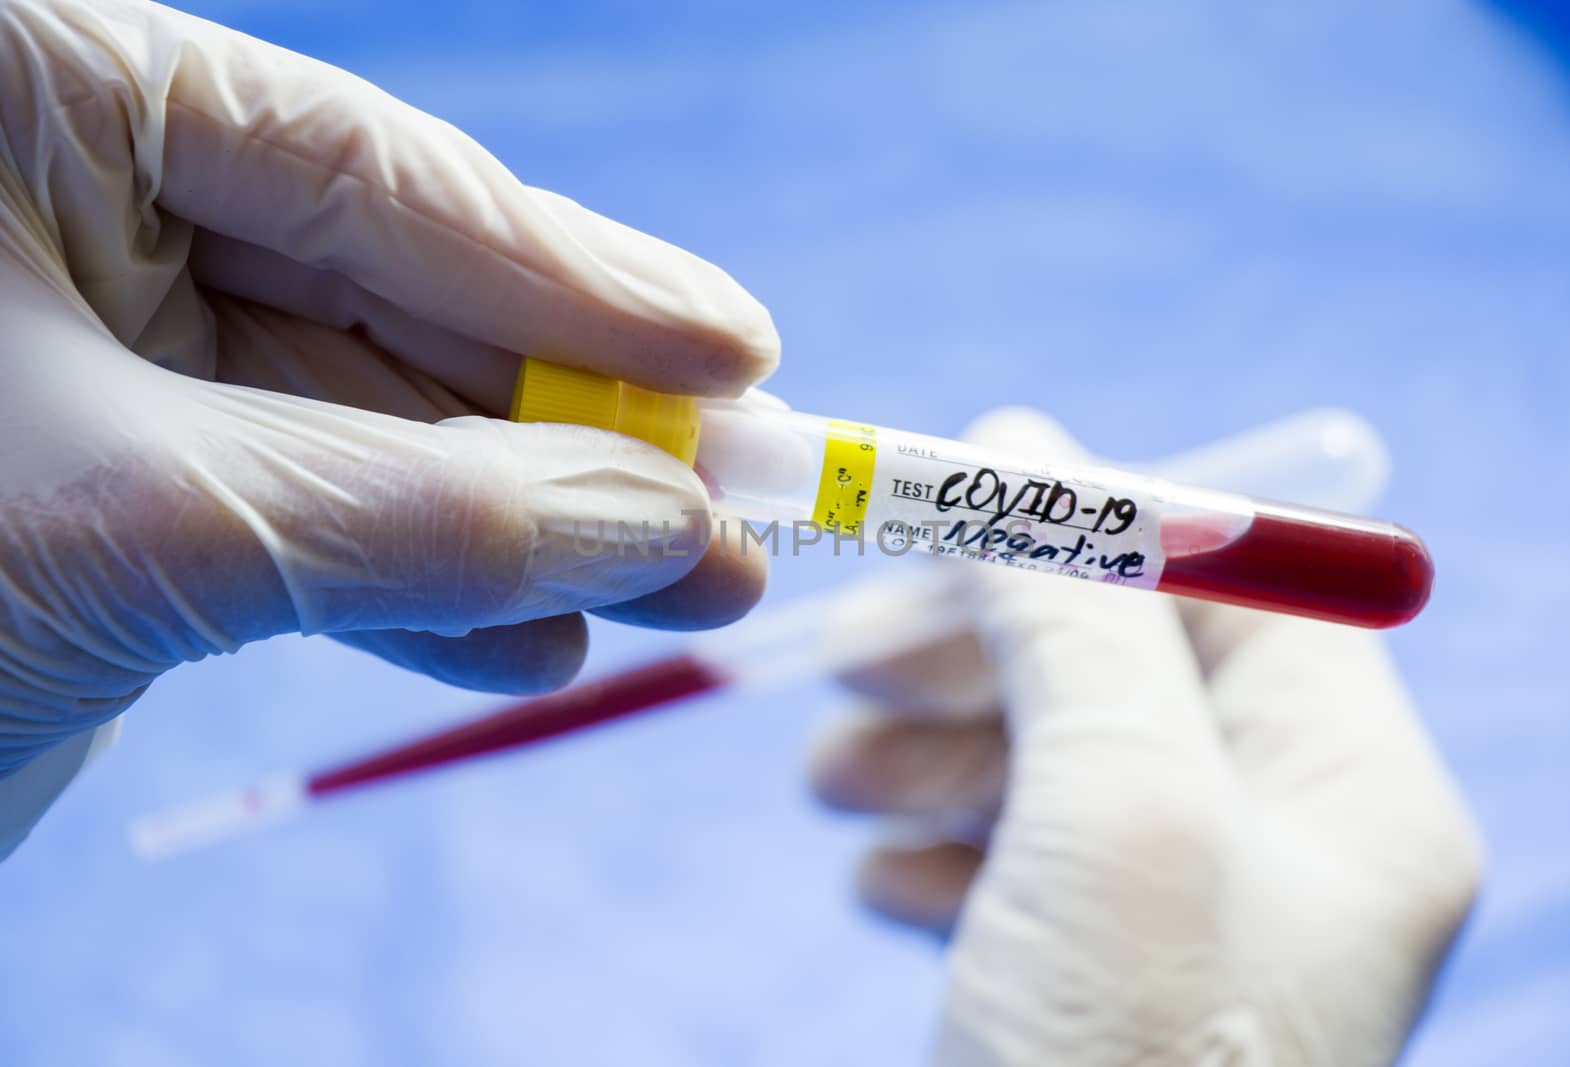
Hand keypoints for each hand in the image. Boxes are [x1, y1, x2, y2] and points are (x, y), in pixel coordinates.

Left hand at [0, 0, 777, 851]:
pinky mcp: (91, 487)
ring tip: (673, 603)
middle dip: (570, 431)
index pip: (367, 169)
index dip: (576, 277)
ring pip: (354, 427)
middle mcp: (57, 201)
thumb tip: (665, 513)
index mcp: (30, 95)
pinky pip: (289, 518)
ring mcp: (79, 350)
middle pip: (388, 305)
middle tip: (742, 514)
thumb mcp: (150, 525)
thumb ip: (428, 512)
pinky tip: (528, 648)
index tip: (739, 357)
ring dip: (513, 531)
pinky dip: (406, 594)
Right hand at [809, 410, 1480, 1065]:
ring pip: (1051, 771)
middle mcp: (1285, 861)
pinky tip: (878, 879)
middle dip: (985, 651)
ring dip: (937, 747)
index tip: (951, 517)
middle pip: (1126, 676)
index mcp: (1352, 803)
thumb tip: (1024, 449)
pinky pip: (1014, 874)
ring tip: (834, 776)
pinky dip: (937, 851)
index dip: (1097, 539)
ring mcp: (1184, 937)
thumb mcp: (1116, 807)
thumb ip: (1080, 615)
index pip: (1239, 597)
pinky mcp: (1091, 998)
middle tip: (858, 650)